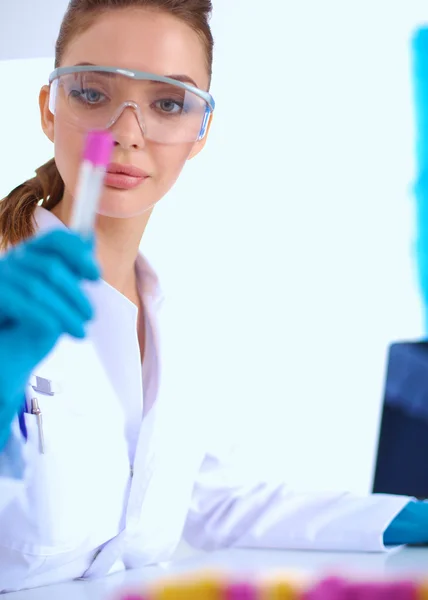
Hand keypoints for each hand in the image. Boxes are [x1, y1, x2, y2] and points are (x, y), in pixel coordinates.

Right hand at [0, 229, 99, 448]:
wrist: (7, 356)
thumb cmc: (32, 323)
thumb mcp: (57, 294)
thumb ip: (71, 268)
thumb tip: (90, 237)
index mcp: (31, 254)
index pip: (55, 240)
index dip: (79, 254)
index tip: (97, 276)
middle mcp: (12, 260)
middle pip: (50, 267)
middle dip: (75, 294)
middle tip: (90, 315)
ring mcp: (0, 277)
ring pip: (37, 287)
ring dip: (65, 311)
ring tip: (80, 331)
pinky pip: (21, 302)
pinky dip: (44, 316)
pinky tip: (58, 330)